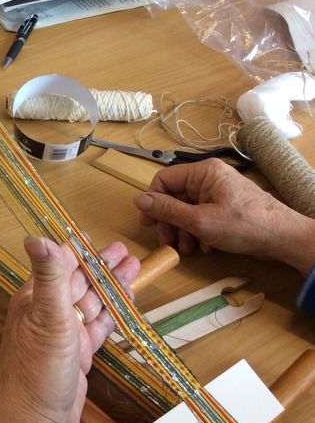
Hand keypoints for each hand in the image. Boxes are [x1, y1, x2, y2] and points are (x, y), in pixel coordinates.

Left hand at [0, 237, 138, 422]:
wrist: (36, 422)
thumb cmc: (37, 370)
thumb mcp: (47, 316)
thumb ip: (48, 276)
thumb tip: (34, 237)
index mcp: (34, 299)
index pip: (58, 266)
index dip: (78, 251)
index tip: (93, 237)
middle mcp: (46, 314)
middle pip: (79, 282)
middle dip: (102, 267)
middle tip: (126, 251)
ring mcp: (63, 336)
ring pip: (91, 304)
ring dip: (111, 287)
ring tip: (134, 269)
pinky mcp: (77, 356)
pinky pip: (97, 328)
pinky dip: (111, 315)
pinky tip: (125, 303)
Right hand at [133, 158, 314, 274]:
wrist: (283, 238)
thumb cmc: (245, 225)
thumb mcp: (199, 220)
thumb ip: (167, 210)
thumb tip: (139, 201)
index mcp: (204, 173)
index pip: (164, 179)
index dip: (153, 201)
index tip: (148, 223)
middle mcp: (210, 178)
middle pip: (175, 197)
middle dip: (169, 222)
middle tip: (167, 241)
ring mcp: (219, 193)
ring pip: (188, 210)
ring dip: (183, 231)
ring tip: (187, 249)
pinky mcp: (226, 208)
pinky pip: (202, 216)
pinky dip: (199, 232)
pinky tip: (204, 247)